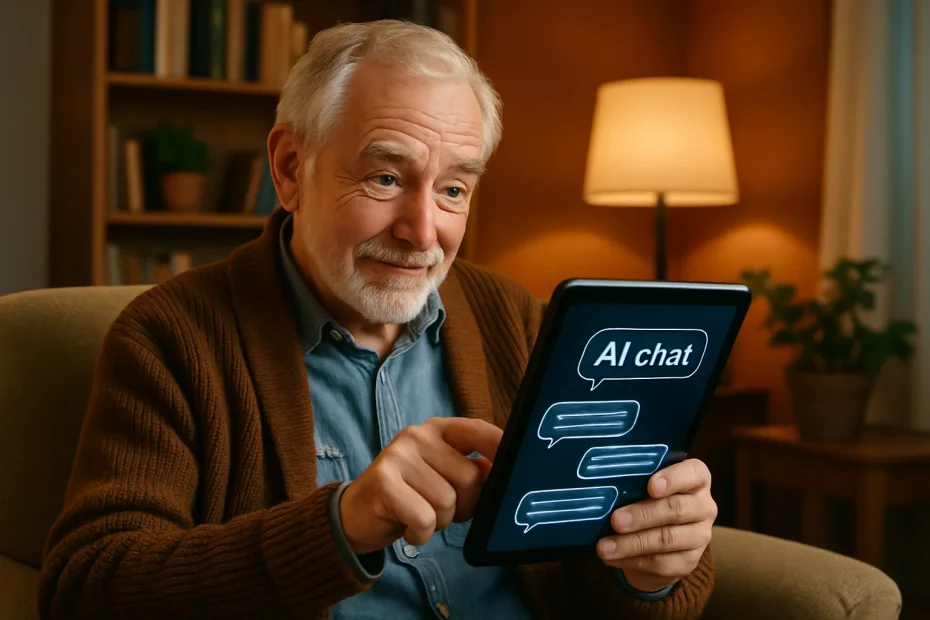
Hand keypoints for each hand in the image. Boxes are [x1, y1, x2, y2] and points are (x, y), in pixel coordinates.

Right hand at [340, 417, 501, 554]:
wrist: (358, 515)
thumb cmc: (411, 497)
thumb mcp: (444, 479)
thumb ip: (472, 471)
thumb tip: (504, 472)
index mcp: (438, 430)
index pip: (479, 431)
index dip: (502, 449)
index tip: (516, 470)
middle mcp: (418, 435)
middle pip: (470, 477)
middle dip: (465, 506)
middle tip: (442, 511)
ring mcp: (398, 455)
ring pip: (448, 501)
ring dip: (440, 522)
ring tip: (420, 515)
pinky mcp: (384, 481)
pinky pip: (425, 518)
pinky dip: (422, 533)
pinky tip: (408, 527)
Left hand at [596, 459, 716, 592]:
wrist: (659, 539)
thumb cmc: (647, 498)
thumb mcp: (643, 484)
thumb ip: (633, 481)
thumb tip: (602, 489)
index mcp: (696, 478)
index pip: (693, 473)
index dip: (672, 479)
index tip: (651, 487)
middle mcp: (704, 506)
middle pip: (676, 509)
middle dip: (642, 515)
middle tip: (616, 520)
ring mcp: (700, 535)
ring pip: (667, 539)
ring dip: (632, 543)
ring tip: (604, 546)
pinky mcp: (690, 561)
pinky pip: (662, 563)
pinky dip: (632, 560)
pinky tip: (612, 558)